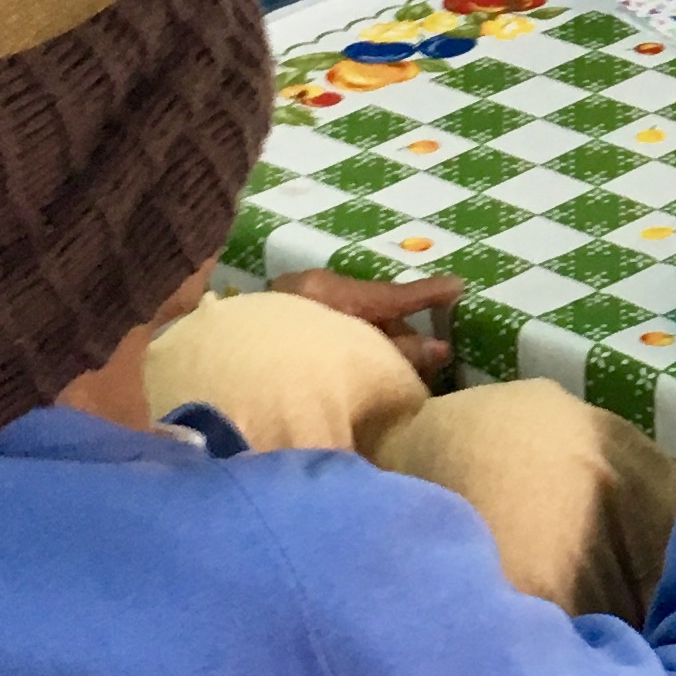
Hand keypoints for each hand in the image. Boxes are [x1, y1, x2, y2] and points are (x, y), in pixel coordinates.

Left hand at [284, 266, 461, 385]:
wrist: (216, 389)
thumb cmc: (289, 367)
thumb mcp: (353, 358)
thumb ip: (396, 355)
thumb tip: (439, 350)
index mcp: (328, 291)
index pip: (390, 294)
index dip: (426, 294)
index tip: (459, 287)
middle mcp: (307, 292)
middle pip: (367, 309)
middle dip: (397, 332)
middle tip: (425, 357)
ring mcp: (285, 309)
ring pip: (344, 323)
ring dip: (368, 344)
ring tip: (388, 373)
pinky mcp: (270, 333)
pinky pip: (322, 335)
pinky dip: (343, 349)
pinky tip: (352, 372)